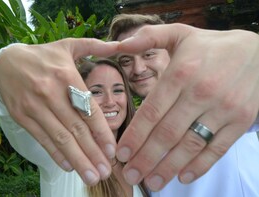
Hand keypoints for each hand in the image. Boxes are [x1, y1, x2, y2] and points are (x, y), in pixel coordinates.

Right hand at [0, 38, 118, 184]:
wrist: (7, 62)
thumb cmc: (43, 56)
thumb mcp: (68, 46)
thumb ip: (95, 46)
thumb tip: (119, 45)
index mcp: (66, 75)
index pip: (88, 110)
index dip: (102, 132)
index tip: (113, 150)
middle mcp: (51, 93)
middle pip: (76, 129)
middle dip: (93, 153)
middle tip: (106, 171)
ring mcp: (35, 107)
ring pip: (60, 138)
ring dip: (78, 159)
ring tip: (92, 176)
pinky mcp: (23, 116)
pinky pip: (42, 138)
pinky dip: (56, 154)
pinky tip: (69, 165)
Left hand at [116, 23, 258, 190]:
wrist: (256, 52)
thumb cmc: (209, 46)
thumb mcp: (179, 33)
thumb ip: (148, 37)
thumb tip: (119, 45)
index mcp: (181, 73)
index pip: (151, 112)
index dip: (135, 136)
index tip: (122, 154)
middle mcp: (200, 92)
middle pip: (167, 134)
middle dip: (146, 158)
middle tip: (131, 175)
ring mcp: (223, 108)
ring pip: (190, 145)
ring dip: (168, 168)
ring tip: (152, 182)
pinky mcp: (240, 120)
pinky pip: (217, 148)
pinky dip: (200, 166)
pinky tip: (183, 177)